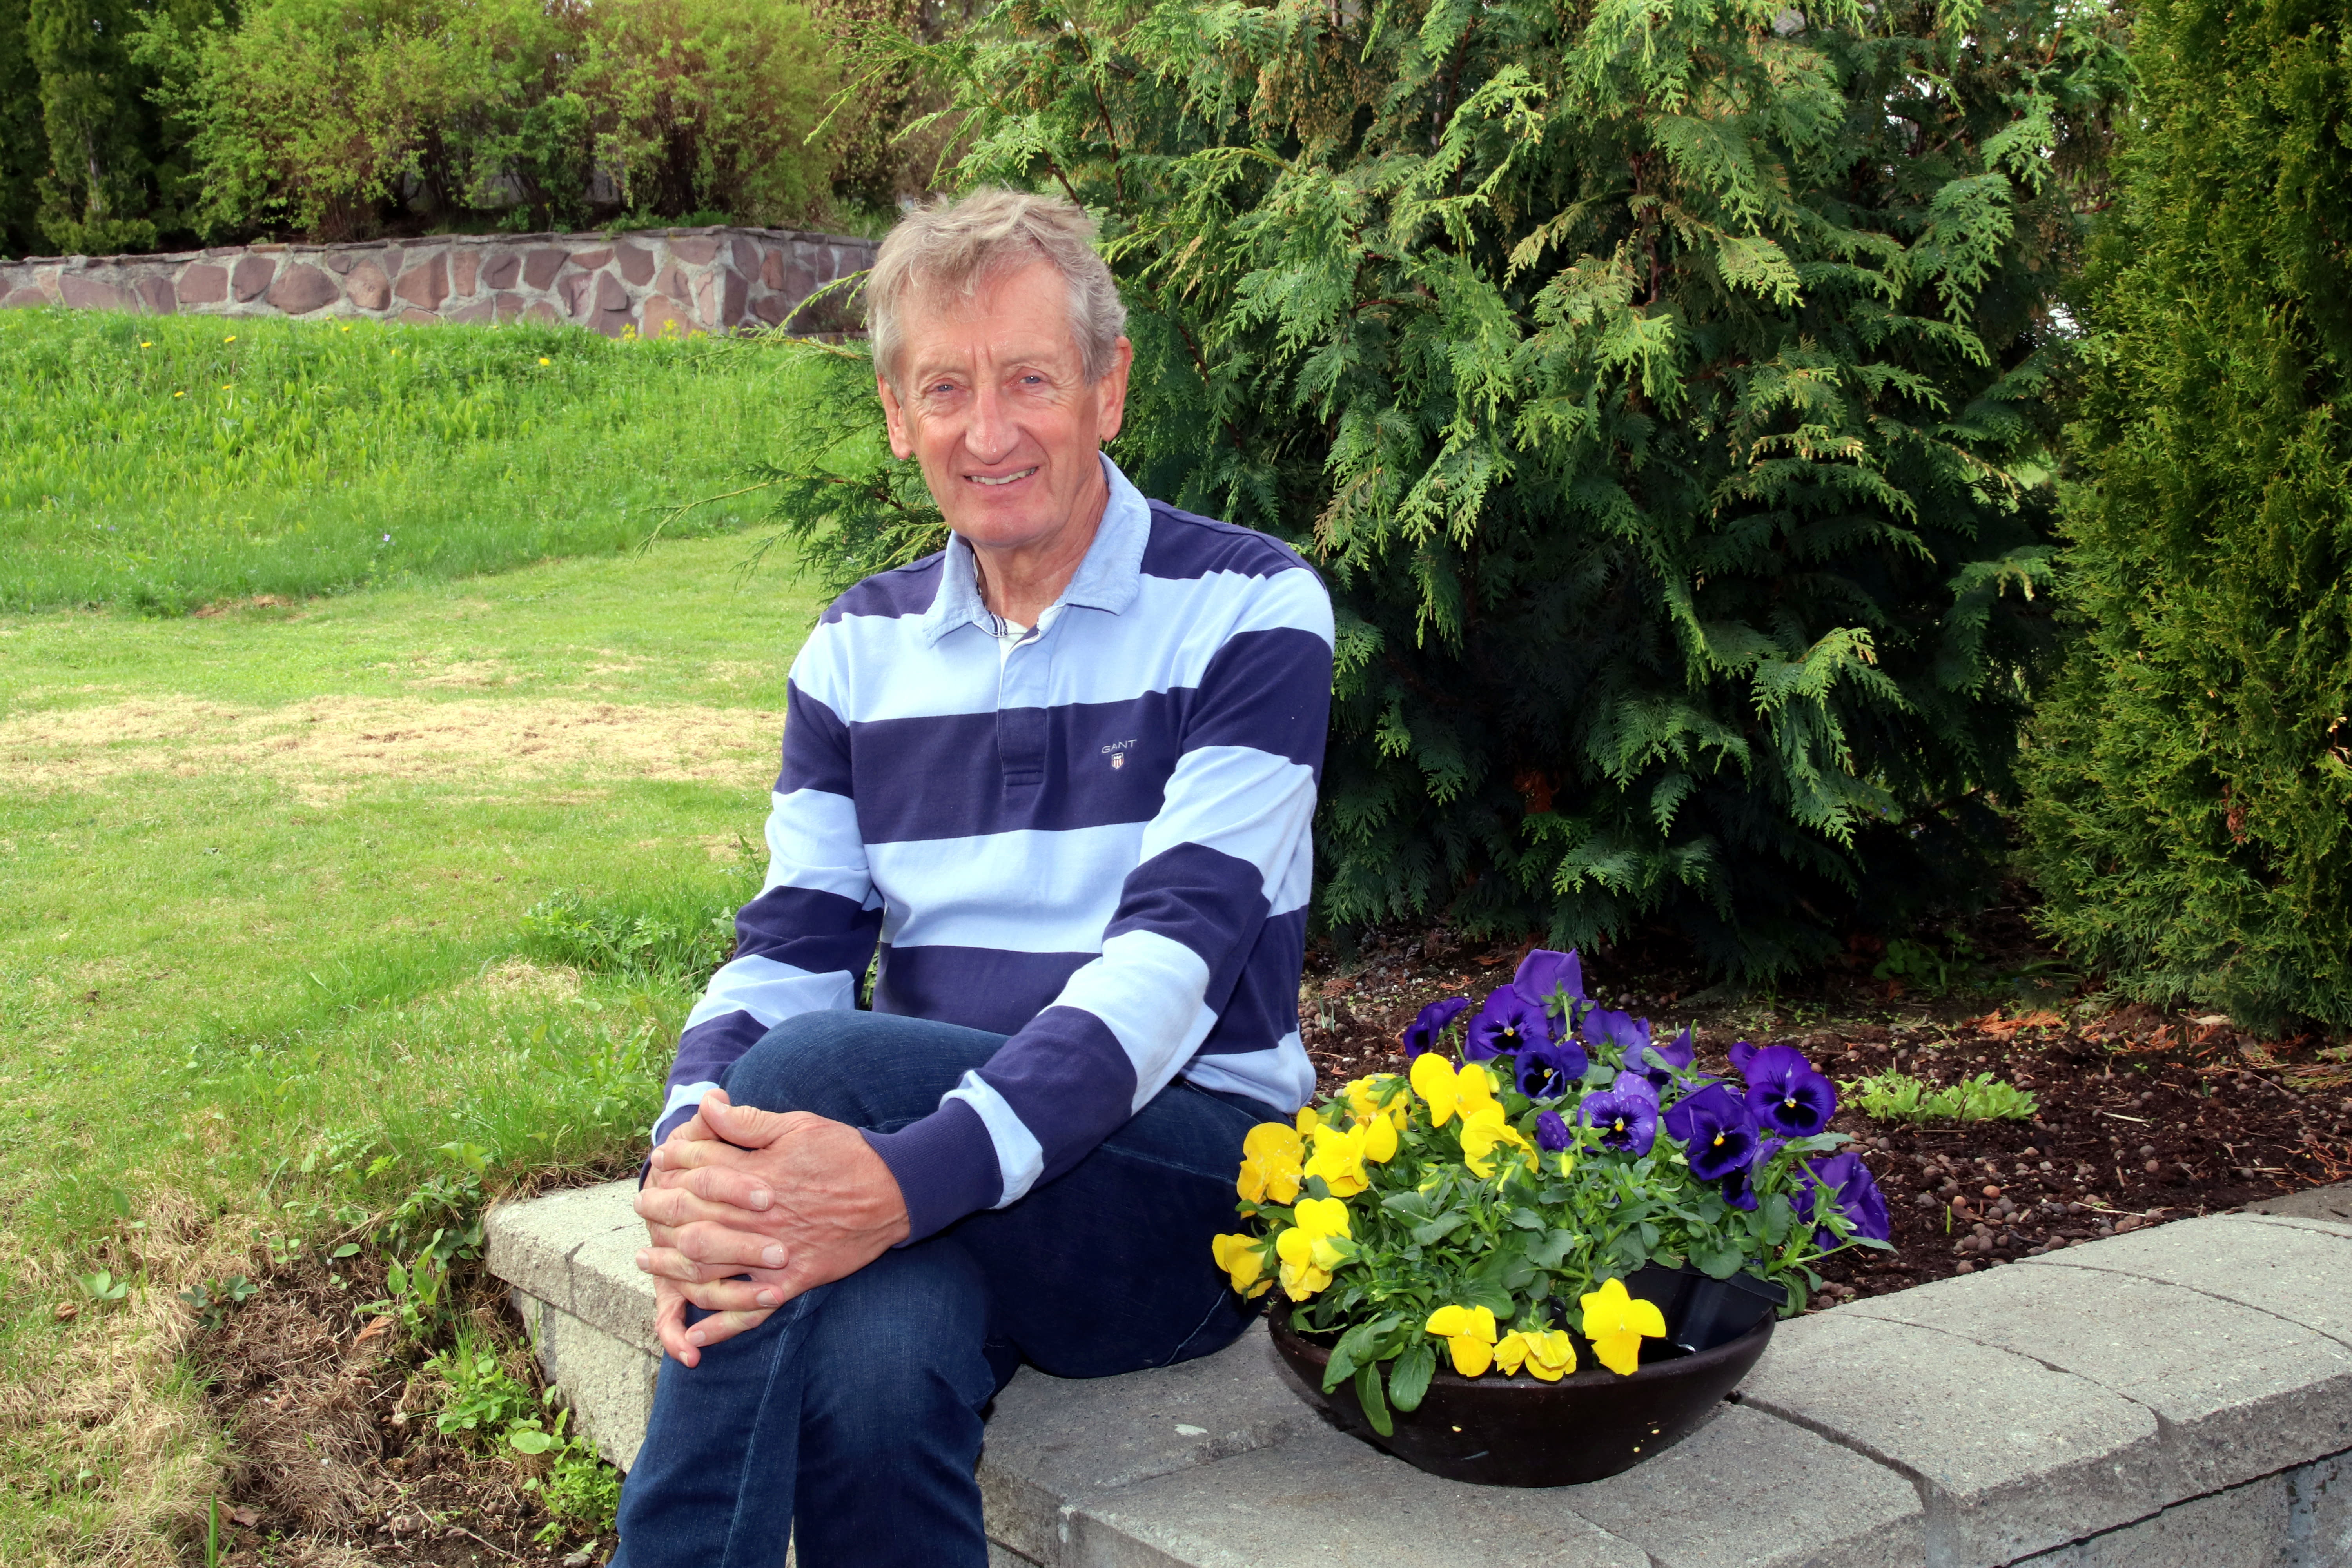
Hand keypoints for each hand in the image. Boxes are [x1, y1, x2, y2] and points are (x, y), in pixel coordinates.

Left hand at [635, 1090, 910, 1363]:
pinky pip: (749, 1310)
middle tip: (641, 1207)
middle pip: (693, 1217)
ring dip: (672, 1265)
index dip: (675, 1163)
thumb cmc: (845, 1153)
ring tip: (649, 1259)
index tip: (659, 1160)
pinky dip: (720, 1325)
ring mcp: (773, 1253)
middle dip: (661, 1211)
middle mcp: (758, 1217)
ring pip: (709, 1266)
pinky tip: (695, 1333)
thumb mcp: (797, 1126)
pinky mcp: (792, 1281)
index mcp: (757, 1175)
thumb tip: (708, 1103)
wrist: (894, 1192)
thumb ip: (748, 1121)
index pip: (700, 1169)